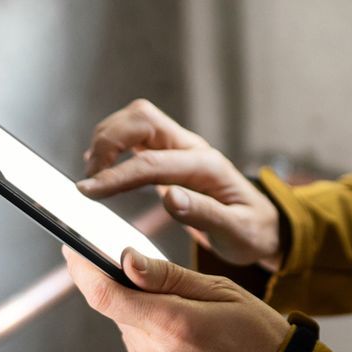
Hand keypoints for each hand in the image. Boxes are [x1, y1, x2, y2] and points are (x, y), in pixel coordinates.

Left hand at [61, 244, 293, 351]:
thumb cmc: (261, 337)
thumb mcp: (223, 292)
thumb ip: (168, 277)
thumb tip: (125, 260)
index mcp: (173, 324)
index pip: (104, 294)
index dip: (81, 269)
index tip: (71, 249)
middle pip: (121, 313)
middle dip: (135, 296)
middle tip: (174, 293)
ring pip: (133, 337)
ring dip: (149, 324)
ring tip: (194, 329)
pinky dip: (159, 350)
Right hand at [78, 99, 283, 272]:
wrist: (264, 224)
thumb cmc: (251, 231)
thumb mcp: (237, 232)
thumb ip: (205, 214)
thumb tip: (171, 198)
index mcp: (207, 167)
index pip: (153, 164)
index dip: (116, 175)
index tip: (87, 191)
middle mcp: (192, 148)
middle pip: (142, 119)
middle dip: (108, 141)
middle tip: (88, 179)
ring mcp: (180, 148)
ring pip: (137, 120)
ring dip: (108, 139)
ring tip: (91, 176)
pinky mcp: (170, 154)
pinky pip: (137, 136)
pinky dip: (113, 144)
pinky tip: (100, 168)